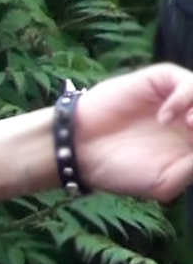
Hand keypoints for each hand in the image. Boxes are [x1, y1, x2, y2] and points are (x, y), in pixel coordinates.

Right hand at [75, 63, 192, 200]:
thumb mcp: (166, 182)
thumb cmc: (120, 170)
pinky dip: (183, 97)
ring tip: (188, 126)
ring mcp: (178, 98)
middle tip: (192, 132)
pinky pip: (187, 81)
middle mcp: (191, 117)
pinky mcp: (161, 81)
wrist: (81, 151)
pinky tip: (164, 117)